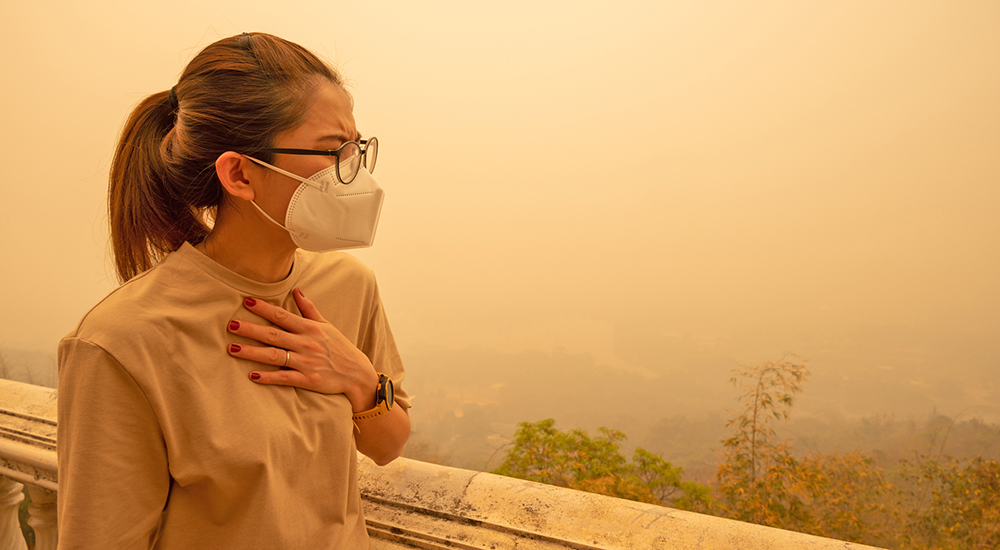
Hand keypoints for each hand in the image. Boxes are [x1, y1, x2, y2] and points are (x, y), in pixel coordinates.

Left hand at [227, 288, 379, 411]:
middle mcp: (307, 344)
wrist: (357, 374)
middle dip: (251, 329)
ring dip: (253, 352)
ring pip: (275, 356)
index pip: (283, 316)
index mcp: (310, 329)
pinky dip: (269, 377)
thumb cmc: (340, 348)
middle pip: (274, 334)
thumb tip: (297, 291)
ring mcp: (307, 363)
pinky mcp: (308, 380)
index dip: (264, 309)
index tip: (247, 302)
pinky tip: (253, 375)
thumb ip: (309, 309)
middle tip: (231, 325)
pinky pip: (285, 378)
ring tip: (233, 349)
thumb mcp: (327, 325)